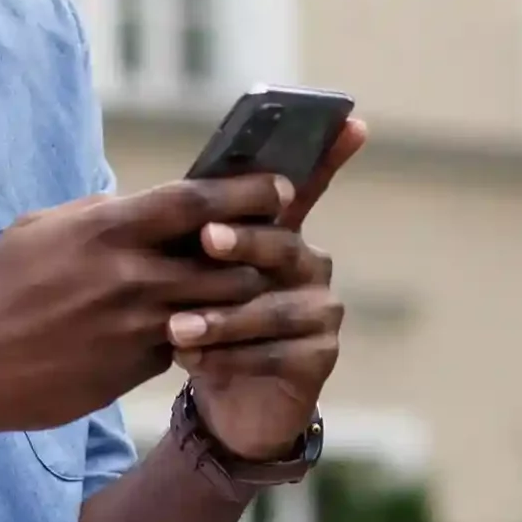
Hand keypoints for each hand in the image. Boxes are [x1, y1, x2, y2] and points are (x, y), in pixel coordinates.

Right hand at [0, 175, 289, 436]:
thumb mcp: (39, 229)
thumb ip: (96, 214)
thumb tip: (136, 204)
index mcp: (107, 229)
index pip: (200, 200)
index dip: (249, 191)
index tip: (282, 186)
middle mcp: (130, 277)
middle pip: (228, 260)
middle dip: (259, 252)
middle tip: (282, 243)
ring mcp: (135, 328)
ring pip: (219, 310)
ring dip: (237, 299)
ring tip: (250, 289)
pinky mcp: (133, 371)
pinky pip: (183, 346)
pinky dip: (195, 336)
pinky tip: (196, 332)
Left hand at [167, 117, 369, 460]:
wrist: (224, 401)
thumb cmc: (204, 322)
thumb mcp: (192, 275)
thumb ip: (196, 232)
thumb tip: (171, 190)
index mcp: (280, 233)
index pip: (307, 186)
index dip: (330, 154)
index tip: (350, 120)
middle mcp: (310, 264)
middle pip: (282, 244)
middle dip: (243, 241)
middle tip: (206, 239)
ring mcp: (322, 310)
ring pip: (271, 306)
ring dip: (221, 317)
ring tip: (177, 328)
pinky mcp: (320, 356)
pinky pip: (274, 352)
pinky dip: (228, 357)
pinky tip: (189, 361)